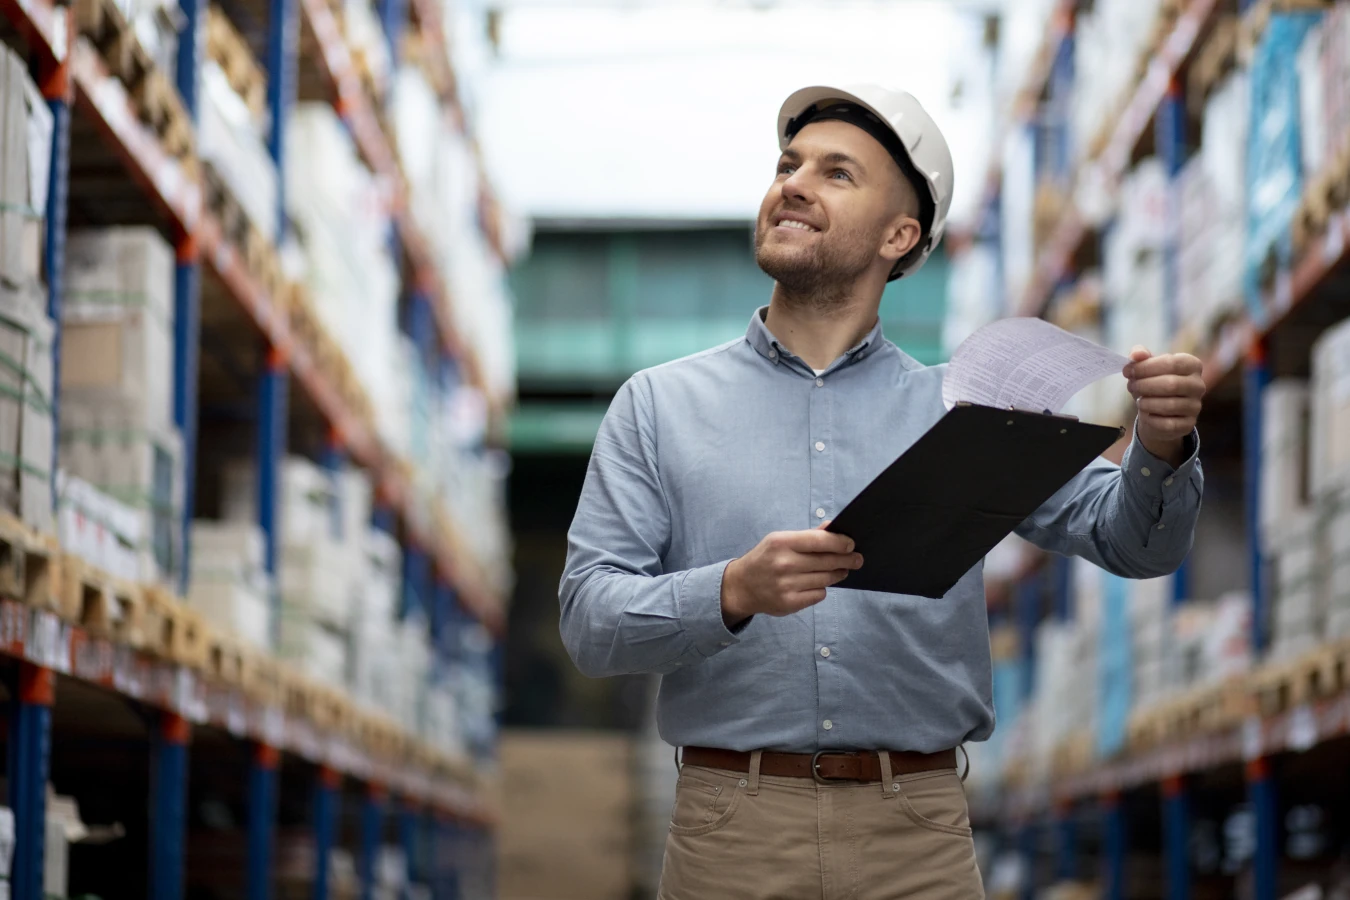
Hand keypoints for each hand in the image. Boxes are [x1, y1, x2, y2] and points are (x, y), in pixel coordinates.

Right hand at [721, 524, 862, 626]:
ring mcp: (786, 585)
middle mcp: (783, 564)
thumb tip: (833, 528)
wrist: (741, 586)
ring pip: (826, 579)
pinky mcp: (789, 603)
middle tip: (857, 559)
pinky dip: (822, 588)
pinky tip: (817, 584)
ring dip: (837, 574)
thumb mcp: (779, 541)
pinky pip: (819, 594)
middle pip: (827, 561)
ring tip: (841, 571)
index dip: (840, 543)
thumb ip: (807, 536)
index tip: (851, 544)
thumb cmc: (766, 559)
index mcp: (781, 543)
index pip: (820, 541)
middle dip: (846, 560)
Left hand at [1123, 346, 1204, 466]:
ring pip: (1169, 405)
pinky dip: (1151, 419)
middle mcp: (1198, 385)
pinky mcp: (1188, 424)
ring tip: (1139, 400)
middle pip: (1171, 384)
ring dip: (1147, 403)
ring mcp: (1196, 406)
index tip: (1128, 371)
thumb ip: (1141, 356)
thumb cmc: (1152, 383)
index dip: (1146, 367)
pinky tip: (1146, 414)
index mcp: (1192, 365)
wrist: (1157, 411)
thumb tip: (1136, 354)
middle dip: (1145, 385)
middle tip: (1131, 386)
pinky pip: (1168, 424)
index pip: (1171, 362)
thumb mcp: (1146, 366)